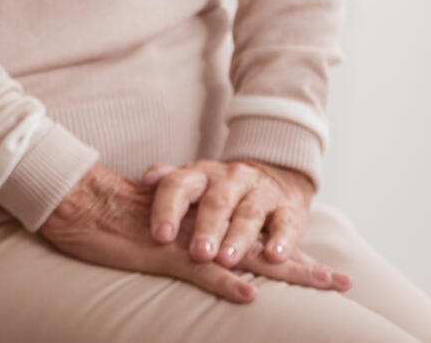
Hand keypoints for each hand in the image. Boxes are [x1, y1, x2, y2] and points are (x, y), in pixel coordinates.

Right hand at [39, 165, 343, 302]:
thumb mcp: (148, 224)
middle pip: (258, 246)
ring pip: (241, 256)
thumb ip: (175, 231)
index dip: (282, 250)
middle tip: (339, 281)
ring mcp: (183, 240)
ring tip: (319, 285)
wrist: (74, 199)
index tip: (317, 267)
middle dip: (300, 265)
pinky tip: (250, 293)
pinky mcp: (161, 253)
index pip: (248, 235)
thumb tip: (193, 244)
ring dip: (282, 272)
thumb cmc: (104, 214)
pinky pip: (199, 270)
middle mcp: (198, 226)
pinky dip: (225, 282)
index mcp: (197, 220)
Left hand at [141, 158, 347, 286]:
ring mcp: (260, 192)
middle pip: (215, 203)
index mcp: (199, 174)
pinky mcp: (288, 209)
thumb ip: (168, 181)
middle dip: (206, 229)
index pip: (178, 186)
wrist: (274, 178)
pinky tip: (274, 256)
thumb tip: (146, 179)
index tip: (160, 236)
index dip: (167, 210)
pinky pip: (286, 224)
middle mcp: (229, 179)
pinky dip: (281, 241)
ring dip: (237, 239)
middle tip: (198, 254)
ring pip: (248, 215)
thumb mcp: (192, 182)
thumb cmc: (219, 191)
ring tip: (226, 260)